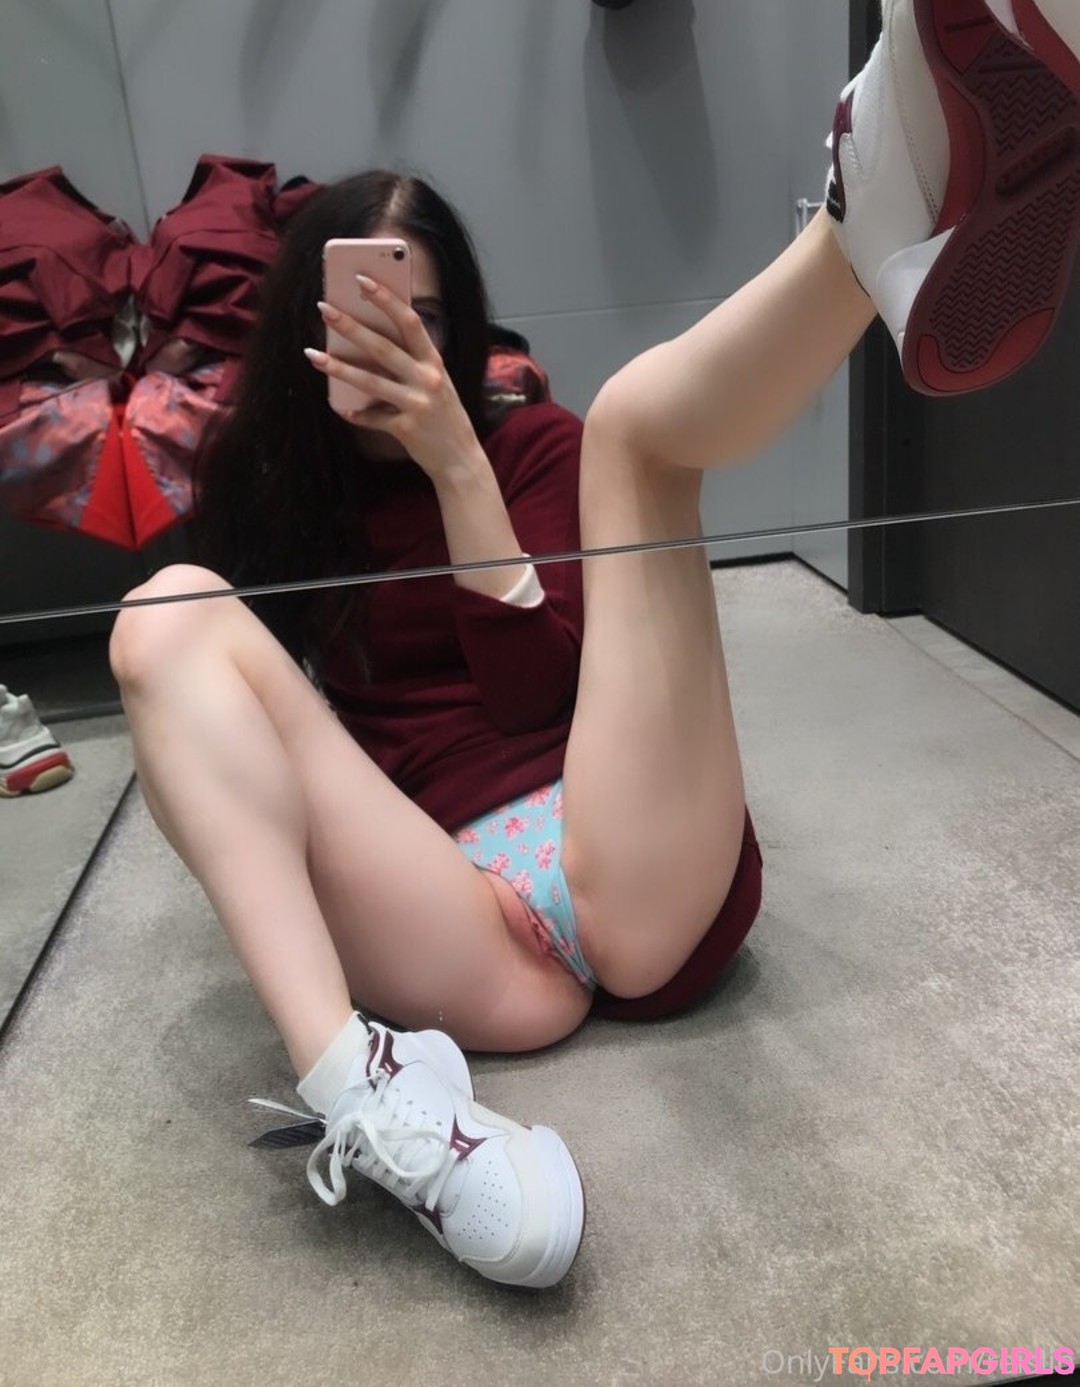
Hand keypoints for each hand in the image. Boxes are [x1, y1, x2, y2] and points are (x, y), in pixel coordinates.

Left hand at [305, 277, 481, 482]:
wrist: (460, 459)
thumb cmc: (444, 415)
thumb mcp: (437, 382)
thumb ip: (413, 362)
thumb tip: (372, 337)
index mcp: (435, 362)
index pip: (410, 322)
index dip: (386, 299)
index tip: (362, 280)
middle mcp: (428, 379)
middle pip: (382, 347)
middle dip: (350, 326)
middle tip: (323, 308)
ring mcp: (417, 404)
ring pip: (370, 381)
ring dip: (338, 367)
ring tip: (312, 355)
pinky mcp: (406, 429)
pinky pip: (372, 418)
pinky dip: (354, 413)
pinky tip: (339, 406)